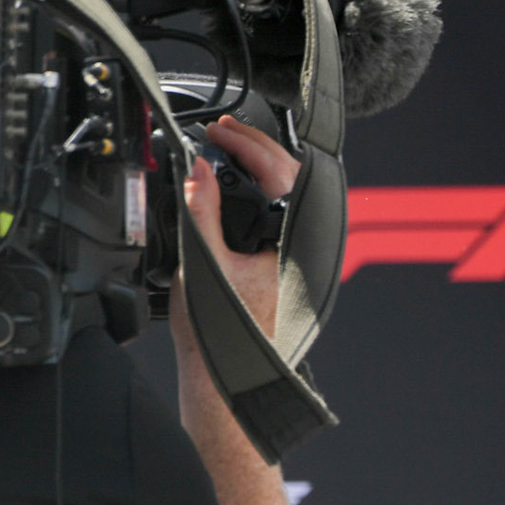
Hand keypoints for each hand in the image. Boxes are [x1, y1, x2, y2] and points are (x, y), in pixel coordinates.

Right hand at [171, 114, 299, 339]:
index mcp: (294, 243)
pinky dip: (263, 189)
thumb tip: (199, 170)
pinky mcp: (289, 262)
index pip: (282, 175)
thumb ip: (202, 211)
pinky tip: (241, 182)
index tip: (221, 131)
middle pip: (291, 178)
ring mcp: (300, 255)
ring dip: (261, 165)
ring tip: (230, 146)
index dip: (249, 145)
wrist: (230, 374)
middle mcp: (305, 247)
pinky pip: (282, 213)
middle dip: (256, 147)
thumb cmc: (222, 334)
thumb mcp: (203, 262)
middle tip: (223, 130)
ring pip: (290, 194)